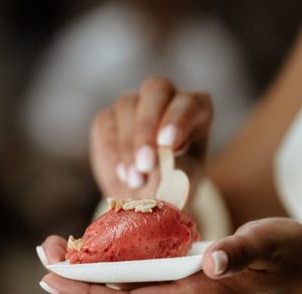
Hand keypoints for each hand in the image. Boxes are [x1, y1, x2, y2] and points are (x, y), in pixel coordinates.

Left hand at [38, 219, 301, 293]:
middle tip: (46, 252)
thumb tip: (211, 259)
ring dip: (83, 290)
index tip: (52, 270)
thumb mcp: (273, 241)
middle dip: (72, 290)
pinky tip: (94, 262)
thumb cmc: (290, 255)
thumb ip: (243, 249)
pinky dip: (104, 288)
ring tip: (59, 256)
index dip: (84, 291)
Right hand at [90, 77, 212, 200]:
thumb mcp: (184, 180)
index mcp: (196, 107)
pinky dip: (112, 152)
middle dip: (147, 127)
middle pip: (155, 90)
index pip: (189, 102)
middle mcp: (166, 97)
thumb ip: (176, 170)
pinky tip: (122, 175)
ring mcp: (135, 103)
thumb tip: (157, 171)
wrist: (150, 196)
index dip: (177, 119)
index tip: (168, 144)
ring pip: (127, 106)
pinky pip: (105, 124)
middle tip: (145, 165)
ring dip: (128, 146)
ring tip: (135, 181)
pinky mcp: (108, 117)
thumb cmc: (176, 183)